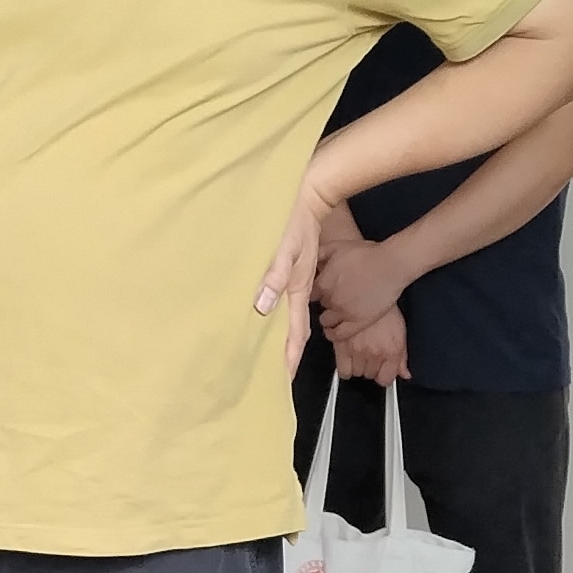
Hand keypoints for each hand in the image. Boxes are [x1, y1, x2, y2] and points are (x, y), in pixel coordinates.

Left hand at [256, 168, 335, 373]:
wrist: (310, 193)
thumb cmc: (293, 221)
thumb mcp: (283, 248)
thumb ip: (273, 277)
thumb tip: (263, 309)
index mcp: (297, 289)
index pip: (295, 332)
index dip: (289, 356)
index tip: (283, 378)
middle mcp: (297, 289)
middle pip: (291, 328)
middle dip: (284, 352)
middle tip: (271, 373)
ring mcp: (295, 278)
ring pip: (286, 314)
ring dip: (278, 334)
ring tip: (265, 351)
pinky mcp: (290, 268)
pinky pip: (281, 297)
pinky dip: (274, 312)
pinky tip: (263, 314)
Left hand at [315, 214, 406, 345]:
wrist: (391, 264)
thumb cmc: (366, 253)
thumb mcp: (337, 247)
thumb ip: (318, 254)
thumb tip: (305, 259)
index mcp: (323, 283)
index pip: (308, 293)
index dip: (315, 292)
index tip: (320, 290)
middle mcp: (330, 300)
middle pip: (319, 305)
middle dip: (324, 301)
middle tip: (334, 296)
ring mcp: (344, 313)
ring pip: (326, 321)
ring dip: (328, 316)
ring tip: (336, 311)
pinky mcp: (358, 323)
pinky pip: (339, 335)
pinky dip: (333, 334)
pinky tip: (332, 331)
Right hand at [331, 309, 409, 384]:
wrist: (368, 290)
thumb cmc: (385, 309)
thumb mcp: (401, 332)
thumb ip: (402, 357)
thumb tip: (405, 374)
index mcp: (392, 351)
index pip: (386, 379)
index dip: (383, 375)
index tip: (381, 370)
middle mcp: (375, 352)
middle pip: (369, 375)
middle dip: (370, 366)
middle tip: (370, 353)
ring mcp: (357, 350)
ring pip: (356, 373)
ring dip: (357, 365)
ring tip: (359, 351)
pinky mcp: (341, 346)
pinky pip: (343, 371)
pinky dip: (344, 367)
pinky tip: (348, 356)